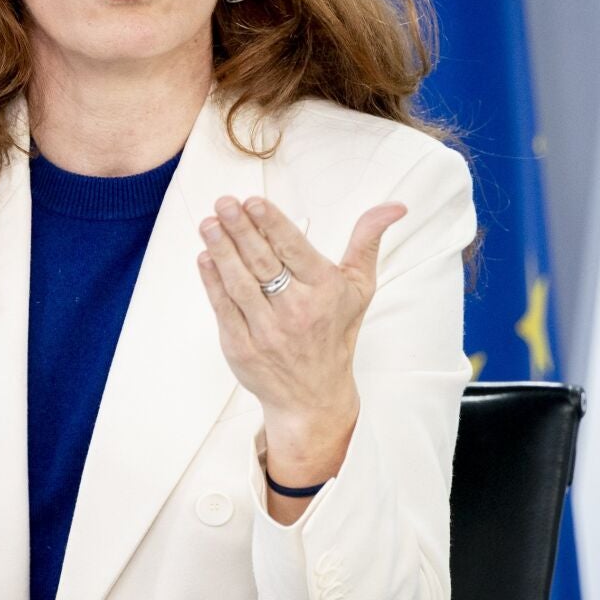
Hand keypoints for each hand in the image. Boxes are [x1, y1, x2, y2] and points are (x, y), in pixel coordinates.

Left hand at [195, 195, 406, 433]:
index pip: (294, 250)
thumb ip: (367, 242)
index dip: (272, 224)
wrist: (313, 398)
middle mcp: (296, 311)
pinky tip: (204, 256)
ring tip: (208, 223)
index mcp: (325, 291)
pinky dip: (212, 282)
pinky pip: (224, 309)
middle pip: (263, 263)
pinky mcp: (241, 348)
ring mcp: (267, 332)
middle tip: (224, 203)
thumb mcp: (359, 288)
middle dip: (241, 230)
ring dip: (221, 251)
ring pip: (240, 283)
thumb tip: (395, 207)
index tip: (252, 201)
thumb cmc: (336, 333)